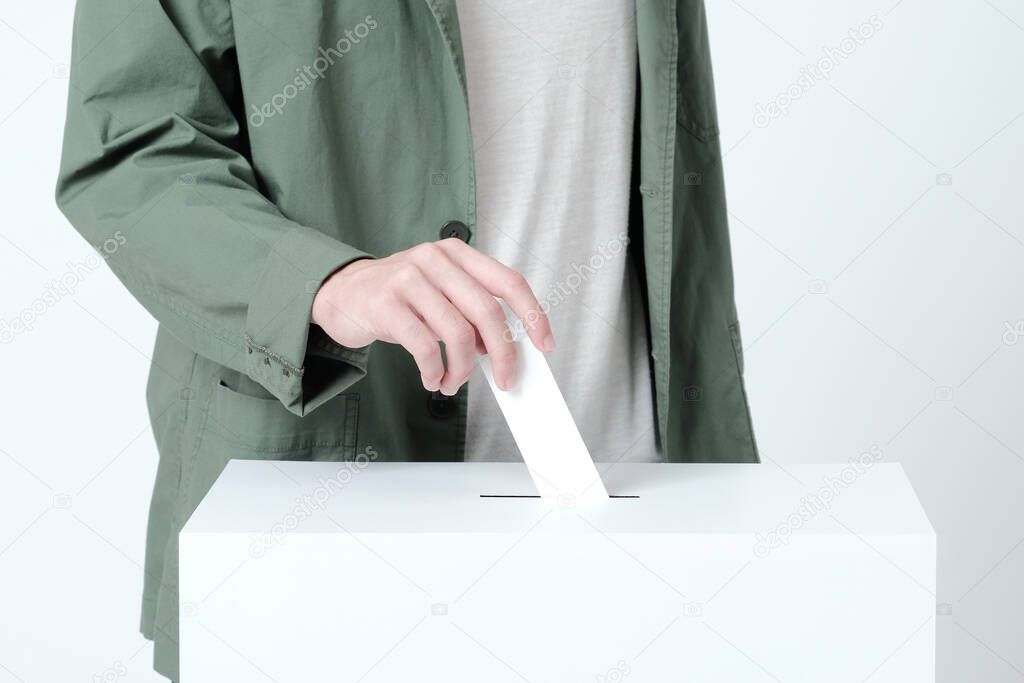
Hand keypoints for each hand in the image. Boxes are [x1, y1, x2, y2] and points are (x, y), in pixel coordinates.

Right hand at [311, 239, 554, 393]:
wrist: (340, 293)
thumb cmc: (397, 298)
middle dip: (504, 354)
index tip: (545, 344)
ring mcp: (408, 278)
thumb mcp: (440, 295)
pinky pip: (424, 347)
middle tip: (506, 380)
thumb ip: (470, 314)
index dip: (533, 314)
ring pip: (458, 333)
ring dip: (462, 370)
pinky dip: (434, 371)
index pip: (509, 281)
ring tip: (453, 382)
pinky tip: (431, 378)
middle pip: (488, 311)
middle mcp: (435, 259)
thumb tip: (503, 350)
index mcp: (457, 254)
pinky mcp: (385, 304)